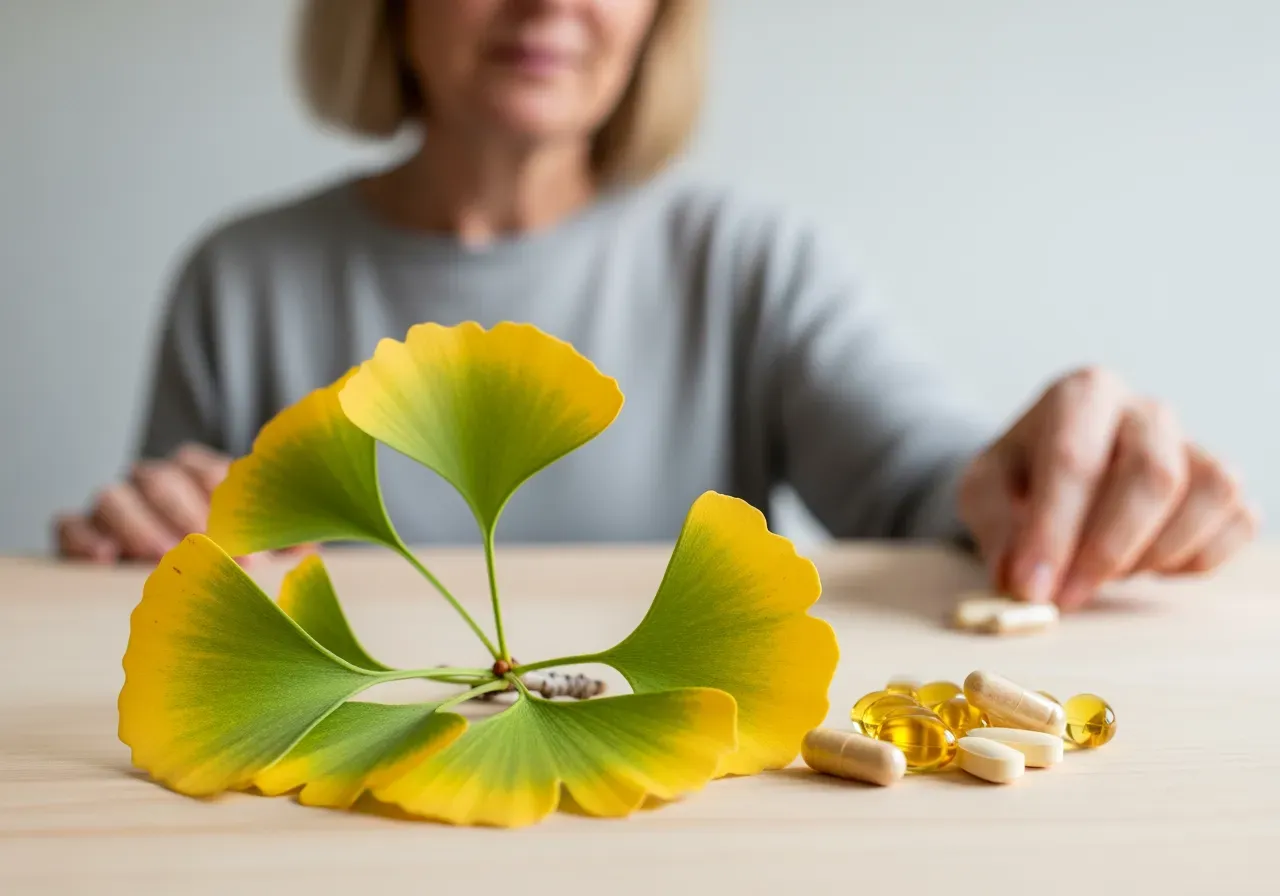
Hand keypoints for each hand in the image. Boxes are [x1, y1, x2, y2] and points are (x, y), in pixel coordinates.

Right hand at [55, 443, 312, 564]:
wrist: (172, 593)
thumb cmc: (228, 564)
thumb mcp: (259, 547)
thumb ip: (281, 539)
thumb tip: (308, 547)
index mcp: (198, 475)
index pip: (206, 469)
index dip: (224, 498)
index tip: (246, 536)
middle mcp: (154, 482)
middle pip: (161, 480)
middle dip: (186, 513)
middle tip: (207, 547)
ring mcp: (115, 504)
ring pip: (114, 496)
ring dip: (139, 524)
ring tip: (161, 555)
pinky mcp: (79, 531)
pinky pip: (70, 524)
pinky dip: (83, 537)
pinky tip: (104, 560)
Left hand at [958, 367, 1257, 608]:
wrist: (1054, 471)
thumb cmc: (1021, 478)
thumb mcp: (984, 493)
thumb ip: (995, 530)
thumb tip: (1021, 581)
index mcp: (1080, 395)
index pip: (1074, 459)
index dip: (1054, 531)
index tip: (1033, 587)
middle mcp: (1144, 411)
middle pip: (1152, 476)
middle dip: (1107, 550)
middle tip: (1067, 597)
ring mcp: (1191, 443)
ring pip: (1208, 495)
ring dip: (1155, 554)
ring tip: (1106, 573)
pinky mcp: (1222, 482)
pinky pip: (1237, 522)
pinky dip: (1195, 559)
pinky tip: (1148, 565)